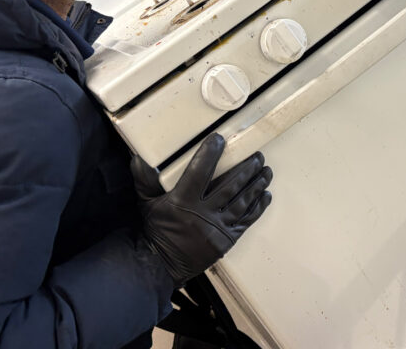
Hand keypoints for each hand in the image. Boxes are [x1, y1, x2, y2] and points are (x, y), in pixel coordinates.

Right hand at [130, 133, 272, 285]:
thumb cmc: (154, 232)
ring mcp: (216, 230)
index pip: (199, 172)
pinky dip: (257, 208)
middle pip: (230, 186)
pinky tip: (265, 196)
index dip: (210, 154)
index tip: (219, 140)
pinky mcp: (226, 241)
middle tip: (257, 156)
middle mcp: (202, 215)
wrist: (160, 265)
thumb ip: (145, 180)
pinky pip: (245, 222)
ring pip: (241, 202)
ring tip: (266, 171)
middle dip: (246, 169)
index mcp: (182, 202)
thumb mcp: (146, 203)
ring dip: (256, 185)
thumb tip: (138, 158)